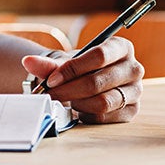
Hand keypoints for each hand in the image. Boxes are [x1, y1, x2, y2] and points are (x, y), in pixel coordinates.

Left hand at [21, 38, 142, 123]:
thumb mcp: (64, 63)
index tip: (51, 80)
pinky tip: (80, 109)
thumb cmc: (79, 69)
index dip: (72, 69)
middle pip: (98, 82)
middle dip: (69, 90)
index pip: (99, 56)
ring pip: (103, 102)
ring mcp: (136, 91)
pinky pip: (106, 117)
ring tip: (68, 100)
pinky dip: (87, 115)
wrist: (87, 82)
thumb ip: (47, 63)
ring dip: (78, 103)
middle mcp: (134, 68)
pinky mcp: (132, 110)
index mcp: (121, 47)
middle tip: (50, 95)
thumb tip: (28, 62)